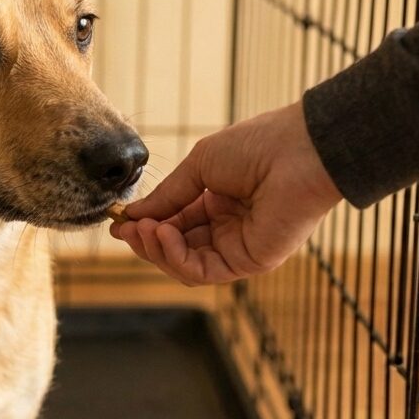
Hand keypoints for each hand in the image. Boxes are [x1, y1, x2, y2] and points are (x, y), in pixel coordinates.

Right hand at [109, 101, 342, 285]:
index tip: (119, 220)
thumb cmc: (258, 146)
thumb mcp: (199, 165)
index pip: (174, 222)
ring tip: (144, 229)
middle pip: (176, 247)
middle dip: (146, 240)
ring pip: (184, 264)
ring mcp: (238, 247)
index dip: (146, 224)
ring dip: (157, 249)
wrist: (299, 151)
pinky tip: (164, 234)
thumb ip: (168, 194)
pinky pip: (202, 271)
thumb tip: (133, 214)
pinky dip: (176, 258)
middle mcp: (227, 228)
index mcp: (218, 202)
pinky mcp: (249, 262)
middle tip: (126, 229)